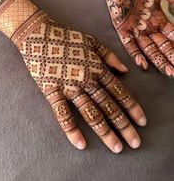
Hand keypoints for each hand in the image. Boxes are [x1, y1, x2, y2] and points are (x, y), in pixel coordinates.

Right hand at [18, 16, 145, 151]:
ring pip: (91, 113)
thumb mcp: (92, 40)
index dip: (133, 108)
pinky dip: (72, 130)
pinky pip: (63, 114)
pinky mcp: (52, 91)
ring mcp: (69, 87)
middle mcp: (87, 79)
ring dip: (105, 132)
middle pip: (109, 106)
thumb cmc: (65, 36)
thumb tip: (125, 71)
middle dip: (124, 126)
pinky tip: (81, 144)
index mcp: (97, 68)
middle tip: (135, 143)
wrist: (38, 33)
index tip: (142, 122)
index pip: (120, 91)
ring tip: (116, 148)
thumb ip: (109, 56)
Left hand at [101, 0, 173, 76]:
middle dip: (171, 58)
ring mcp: (135, 27)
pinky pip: (128, 44)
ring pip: (148, 48)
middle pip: (162, 46)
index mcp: (158, 17)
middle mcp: (147, 25)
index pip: (172, 36)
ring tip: (169, 72)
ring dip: (158, 60)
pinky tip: (143, 65)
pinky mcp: (121, 27)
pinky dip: (135, 54)